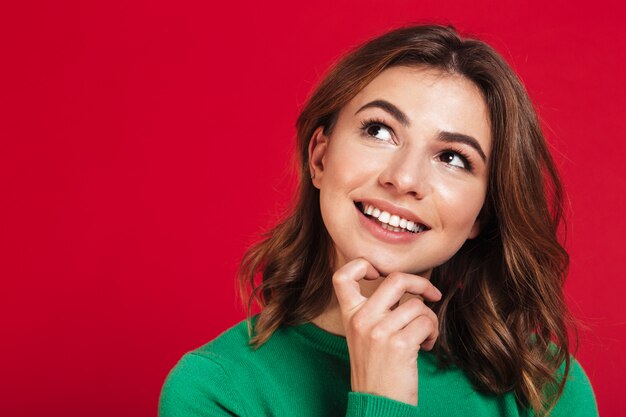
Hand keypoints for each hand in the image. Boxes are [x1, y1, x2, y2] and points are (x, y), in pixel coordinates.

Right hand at [332, 258, 441, 405]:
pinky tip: (426, 346)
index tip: (380, 274)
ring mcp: (379, 331)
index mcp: (350, 315)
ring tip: (425, 335)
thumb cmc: (376, 368)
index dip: (362, 265)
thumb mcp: (364, 335)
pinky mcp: (400, 344)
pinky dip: (433, 333)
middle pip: (396, 279)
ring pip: (418, 305)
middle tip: (431, 294)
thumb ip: (375, 310)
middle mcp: (362, 319)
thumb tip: (405, 286)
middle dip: (421, 283)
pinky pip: (427, 323)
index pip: (343, 275)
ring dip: (430, 319)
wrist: (377, 404)